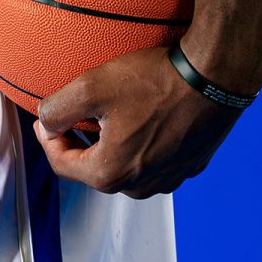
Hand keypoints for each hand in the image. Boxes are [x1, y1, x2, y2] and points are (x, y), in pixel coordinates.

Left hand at [33, 47, 243, 198]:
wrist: (215, 76)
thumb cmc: (155, 81)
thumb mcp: (91, 86)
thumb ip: (57, 108)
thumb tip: (47, 122)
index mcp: (110, 173)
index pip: (61, 164)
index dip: (47, 138)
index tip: (46, 117)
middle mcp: (140, 185)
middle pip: (93, 167)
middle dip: (79, 141)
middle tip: (75, 113)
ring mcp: (168, 178)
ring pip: (124, 164)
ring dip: (111, 143)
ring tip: (108, 113)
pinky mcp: (190, 164)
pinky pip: (154, 158)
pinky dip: (141, 141)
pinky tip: (143, 113)